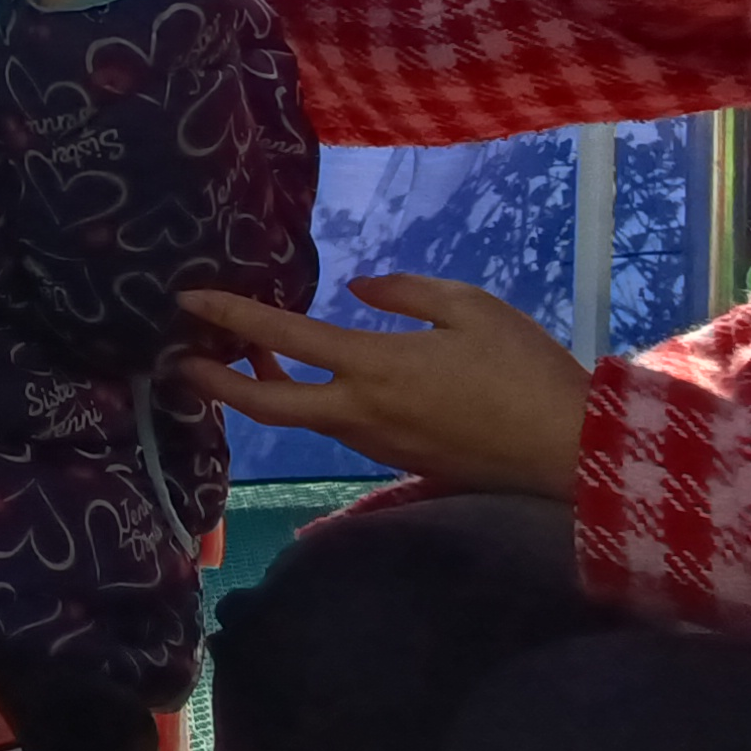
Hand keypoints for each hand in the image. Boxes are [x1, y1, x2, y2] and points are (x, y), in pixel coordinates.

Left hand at [178, 275, 590, 497]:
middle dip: (216, 383)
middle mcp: (360, 412)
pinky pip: (337, 430)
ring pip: (300, 420)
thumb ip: (404, 293)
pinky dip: (307, 404)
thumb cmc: (525, 370)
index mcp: (374, 366)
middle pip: (267, 405)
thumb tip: (358, 289)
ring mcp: (376, 443)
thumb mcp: (469, 307)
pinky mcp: (398, 461)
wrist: (572, 453)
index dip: (230, 315)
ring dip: (263, 391)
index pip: (283, 337)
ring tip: (244, 356)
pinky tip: (310, 383)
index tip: (188, 299)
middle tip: (178, 361)